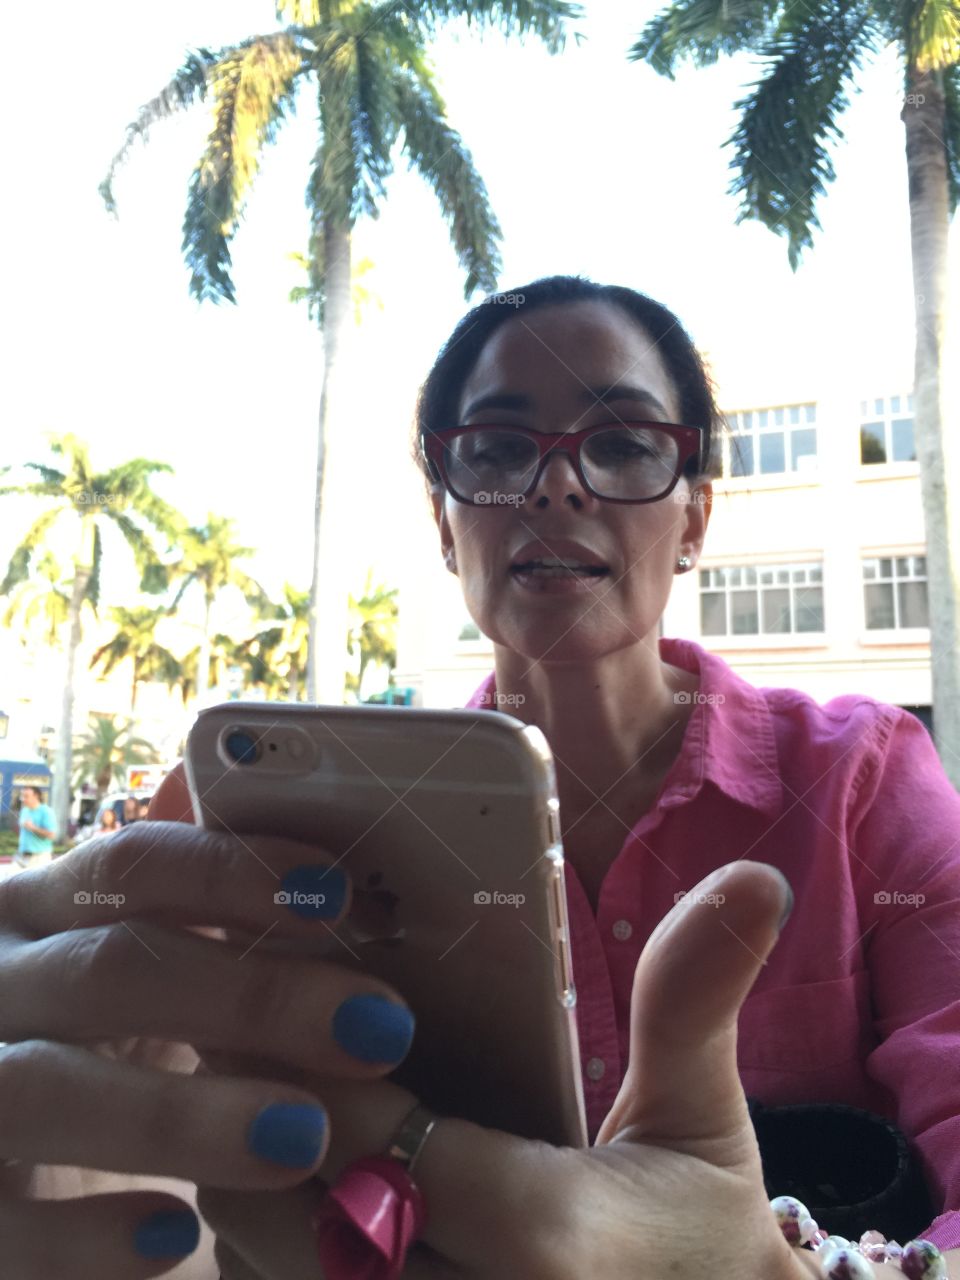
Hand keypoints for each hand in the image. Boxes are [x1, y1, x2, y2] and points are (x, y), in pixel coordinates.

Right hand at [0, 789, 415, 1279]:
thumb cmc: (74, 1036)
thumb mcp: (122, 969)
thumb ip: (205, 939)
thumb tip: (346, 926)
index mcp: (35, 910)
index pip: (128, 866)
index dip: (231, 874)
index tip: (337, 898)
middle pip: (109, 970)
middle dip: (250, 998)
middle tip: (377, 1030)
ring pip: (44, 1088)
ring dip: (179, 1114)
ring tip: (302, 1138)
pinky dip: (82, 1235)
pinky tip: (176, 1233)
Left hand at [202, 861, 815, 1279]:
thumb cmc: (696, 1229)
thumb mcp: (701, 1115)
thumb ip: (694, 996)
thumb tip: (756, 876)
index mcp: (547, 1246)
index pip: (378, 1140)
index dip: (317, 1068)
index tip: (294, 995)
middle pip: (289, 1211)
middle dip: (262, 1117)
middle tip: (253, 1030)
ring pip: (262, 1266)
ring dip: (250, 1177)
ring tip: (259, 1091)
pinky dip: (271, 1241)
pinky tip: (295, 1175)